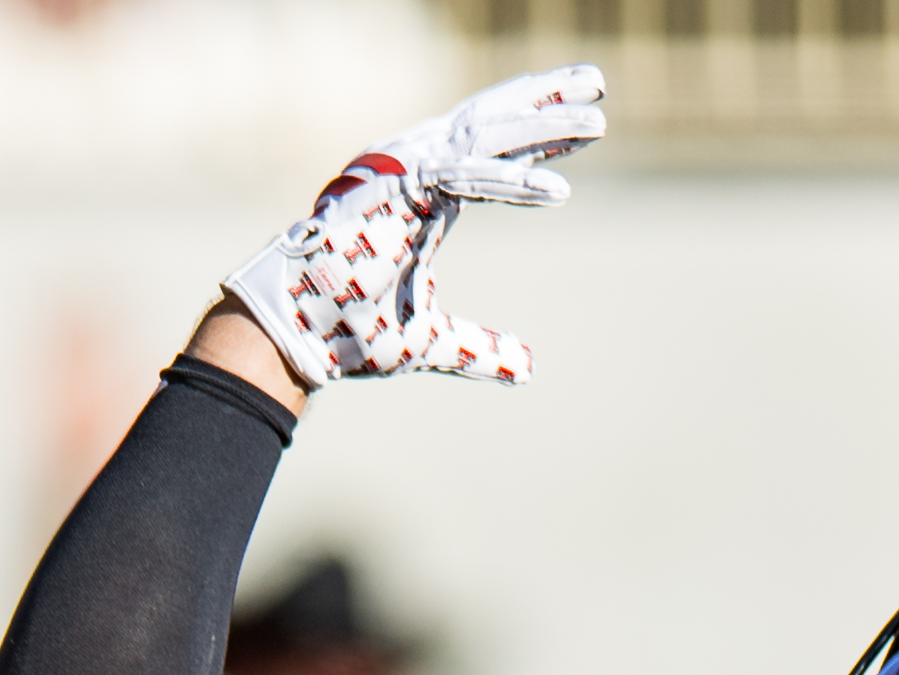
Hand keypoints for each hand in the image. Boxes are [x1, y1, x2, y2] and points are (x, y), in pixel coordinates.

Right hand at [222, 65, 607, 388]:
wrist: (299, 339)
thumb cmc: (350, 332)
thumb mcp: (433, 341)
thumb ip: (480, 348)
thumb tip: (528, 367)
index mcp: (424, 195)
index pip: (491, 152)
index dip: (539, 135)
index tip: (587, 126)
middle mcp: (415, 171)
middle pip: (491, 121)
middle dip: (546, 100)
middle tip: (598, 82)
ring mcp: (404, 174)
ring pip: (486, 136)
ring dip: (544, 126)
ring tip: (597, 121)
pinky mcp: (397, 189)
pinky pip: (464, 176)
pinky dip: (511, 182)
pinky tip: (558, 189)